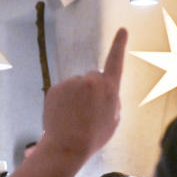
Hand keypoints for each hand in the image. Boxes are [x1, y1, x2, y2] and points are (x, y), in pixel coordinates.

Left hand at [42, 29, 125, 161]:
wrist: (67, 147)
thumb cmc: (93, 137)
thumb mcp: (113, 119)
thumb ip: (111, 100)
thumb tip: (103, 91)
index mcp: (109, 88)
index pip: (115, 61)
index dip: (119, 45)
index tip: (122, 29)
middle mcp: (90, 80)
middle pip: (92, 78)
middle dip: (90, 89)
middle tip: (87, 111)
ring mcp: (71, 83)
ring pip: (75, 86)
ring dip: (75, 97)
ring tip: (74, 117)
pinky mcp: (55, 88)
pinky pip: (61, 92)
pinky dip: (61, 101)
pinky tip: (63, 116)